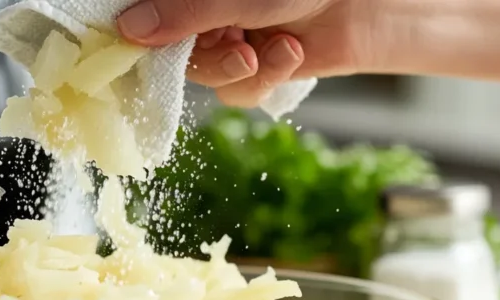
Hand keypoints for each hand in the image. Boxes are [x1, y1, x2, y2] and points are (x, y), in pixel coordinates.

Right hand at [116, 0, 384, 106]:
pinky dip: (265, 79)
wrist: (372, 5)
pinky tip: (291, 53)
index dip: (138, 37)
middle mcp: (205, 13)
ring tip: (275, 48)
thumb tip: (127, 28)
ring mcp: (230, 37)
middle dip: (211, 59)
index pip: (148, 16)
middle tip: (238, 49)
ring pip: (208, 78)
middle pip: (172, 55)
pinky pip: (239, 91)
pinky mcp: (256, 64)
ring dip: (244, 71)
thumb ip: (183, 12)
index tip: (135, 51)